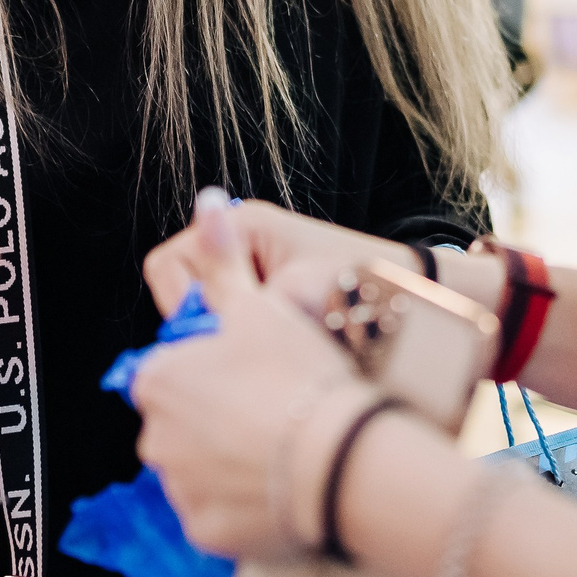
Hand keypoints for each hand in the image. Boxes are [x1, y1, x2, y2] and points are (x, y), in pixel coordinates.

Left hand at [131, 194, 367, 558]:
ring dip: (232, 459)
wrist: (341, 457)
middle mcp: (153, 436)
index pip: (175, 367)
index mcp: (157, 379)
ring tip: (286, 446)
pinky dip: (245, 504)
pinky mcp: (205, 533)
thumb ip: (223, 256)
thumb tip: (208, 200)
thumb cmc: (298, 373)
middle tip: (276, 405)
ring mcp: (177, 489)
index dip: (216, 364)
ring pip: (201, 468)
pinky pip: (221, 513)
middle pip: (185, 420)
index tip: (256, 367)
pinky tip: (283, 485)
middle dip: (220, 415)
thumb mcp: (258, 304)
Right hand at [141, 198, 418, 323]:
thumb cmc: (357, 288)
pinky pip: (231, 319)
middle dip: (202, 322)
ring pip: (206, 310)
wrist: (409, 297)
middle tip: (233, 345)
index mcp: (241, 225)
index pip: (168, 266)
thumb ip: (232, 309)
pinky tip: (269, 351)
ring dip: (225, 333)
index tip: (207, 332)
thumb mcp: (287, 298)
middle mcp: (242, 240)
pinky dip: (244, 338)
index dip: (179, 303)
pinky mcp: (267, 293)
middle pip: (183, 290)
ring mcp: (253, 266)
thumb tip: (184, 339)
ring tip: (259, 348)